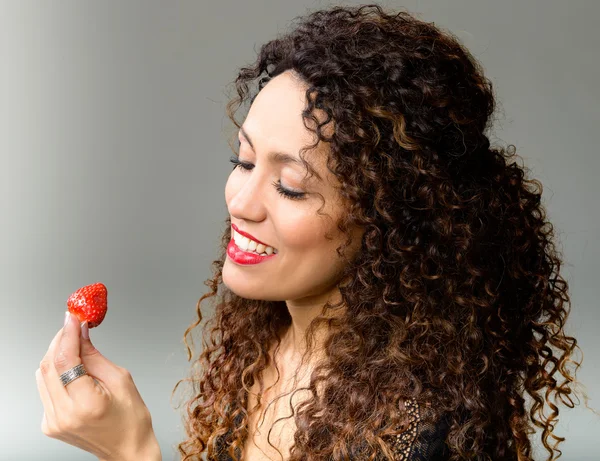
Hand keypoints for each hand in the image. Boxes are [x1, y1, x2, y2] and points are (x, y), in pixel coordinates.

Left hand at [35, 311, 160, 460]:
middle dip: (60, 340)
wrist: (127, 449)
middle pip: (49, 365)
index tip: (73, 316)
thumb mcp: (121, 379)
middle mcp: (64, 414)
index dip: (67, 334)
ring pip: (42, 375)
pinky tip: (73, 369)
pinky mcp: (49, 423)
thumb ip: (95, 355)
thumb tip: (80, 332)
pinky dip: (56, 373)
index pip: (66, 360)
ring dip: (56, 354)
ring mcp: (53, 421)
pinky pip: (45, 388)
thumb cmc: (131, 418)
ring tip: (75, 345)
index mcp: (86, 404)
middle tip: (73, 324)